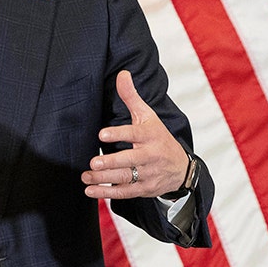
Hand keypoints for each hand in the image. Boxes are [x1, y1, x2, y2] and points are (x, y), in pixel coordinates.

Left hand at [81, 70, 188, 199]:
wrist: (181, 168)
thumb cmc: (159, 138)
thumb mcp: (148, 116)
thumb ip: (132, 97)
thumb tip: (122, 73)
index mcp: (150, 135)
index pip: (134, 134)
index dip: (119, 134)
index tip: (102, 134)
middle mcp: (150, 155)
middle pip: (130, 160)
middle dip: (112, 162)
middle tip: (93, 162)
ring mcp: (148, 174)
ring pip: (125, 177)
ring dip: (104, 178)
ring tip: (86, 176)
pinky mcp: (144, 189)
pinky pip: (125, 192)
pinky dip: (107, 193)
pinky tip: (91, 190)